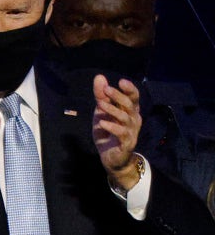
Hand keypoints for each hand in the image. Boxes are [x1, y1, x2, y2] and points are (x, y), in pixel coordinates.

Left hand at [92, 75, 141, 189]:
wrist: (111, 158)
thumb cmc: (108, 132)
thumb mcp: (101, 112)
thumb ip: (101, 96)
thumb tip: (99, 77)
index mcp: (129, 111)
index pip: (134, 97)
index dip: (130, 89)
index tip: (121, 82)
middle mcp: (133, 120)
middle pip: (130, 105)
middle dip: (118, 96)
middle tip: (106, 89)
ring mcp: (131, 132)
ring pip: (125, 118)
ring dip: (112, 110)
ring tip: (100, 105)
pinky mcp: (127, 143)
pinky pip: (122, 133)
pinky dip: (112, 127)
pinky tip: (102, 123)